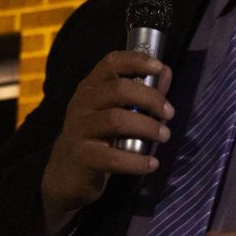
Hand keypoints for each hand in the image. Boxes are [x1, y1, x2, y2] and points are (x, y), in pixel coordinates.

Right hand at [40, 50, 173, 233]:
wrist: (65, 175)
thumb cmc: (97, 138)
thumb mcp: (115, 112)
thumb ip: (141, 93)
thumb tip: (165, 72)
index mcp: (91, 88)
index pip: (111, 63)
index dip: (136, 61)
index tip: (158, 67)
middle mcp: (82, 104)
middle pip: (118, 89)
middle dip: (150, 98)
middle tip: (169, 113)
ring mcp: (79, 129)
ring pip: (115, 120)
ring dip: (147, 127)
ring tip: (164, 135)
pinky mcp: (82, 156)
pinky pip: (112, 157)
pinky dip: (136, 161)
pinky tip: (151, 164)